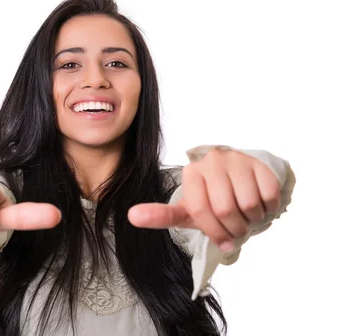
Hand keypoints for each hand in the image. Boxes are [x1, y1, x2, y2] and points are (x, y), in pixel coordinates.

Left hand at [127, 149, 279, 251]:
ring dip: (252, 220)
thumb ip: (161, 216)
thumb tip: (131, 216)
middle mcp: (211, 161)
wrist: (242, 181)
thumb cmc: (212, 200)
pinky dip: (268, 209)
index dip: (214, 231)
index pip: (200, 210)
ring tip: (247, 216)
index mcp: (190, 174)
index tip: (222, 240)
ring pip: (248, 204)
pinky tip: (260, 204)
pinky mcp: (259, 162)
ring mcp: (236, 159)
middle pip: (225, 209)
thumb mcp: (187, 211)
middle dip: (234, 229)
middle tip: (237, 229)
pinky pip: (268, 196)